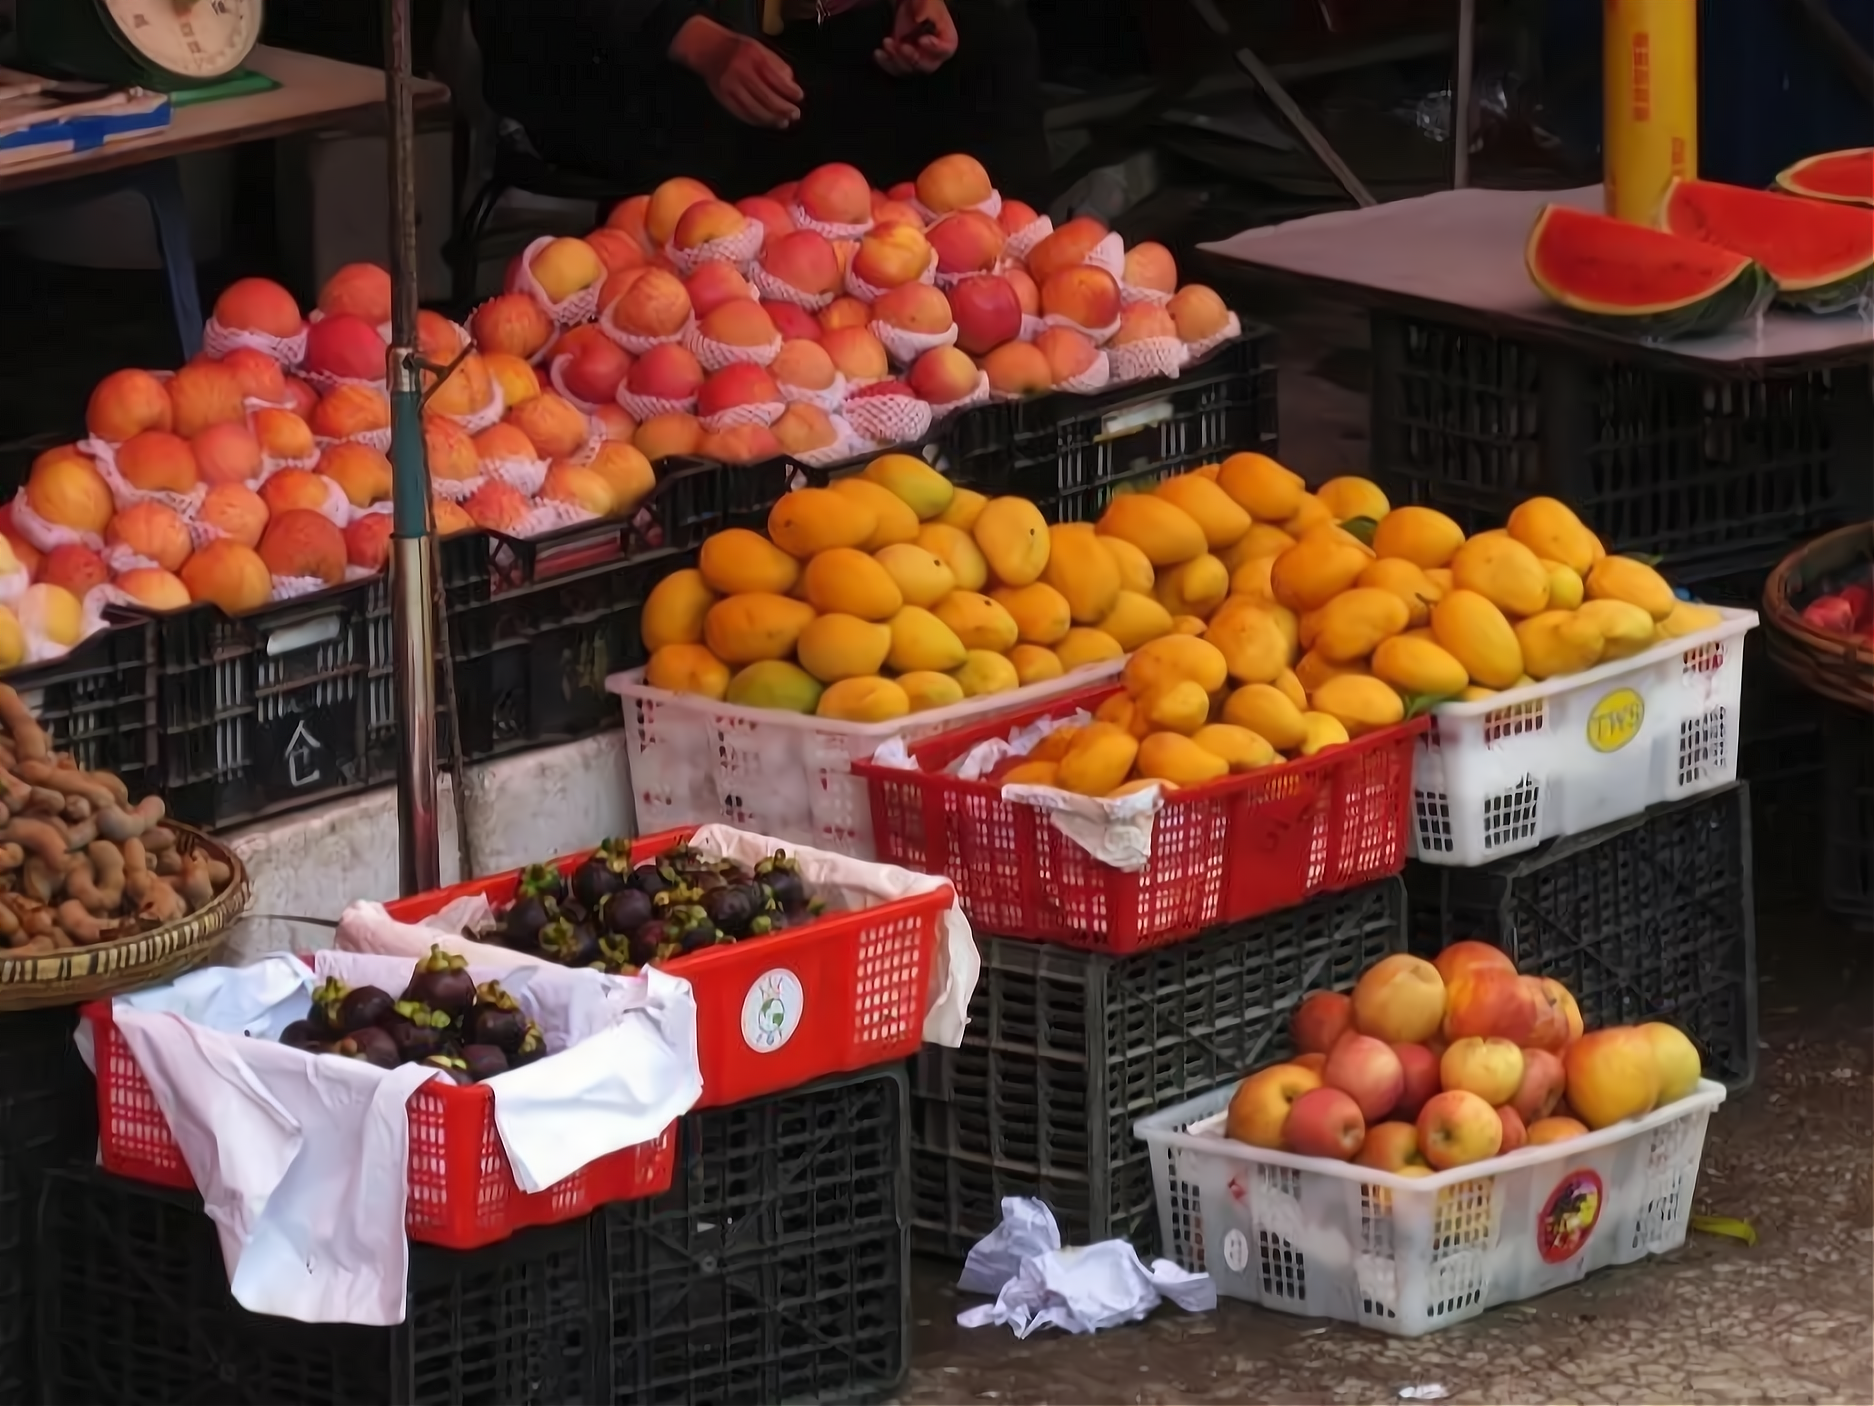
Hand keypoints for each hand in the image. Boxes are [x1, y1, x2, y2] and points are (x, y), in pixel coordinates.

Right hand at [672, 17, 802, 127]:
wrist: (707, 49)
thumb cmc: (737, 49)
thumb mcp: (759, 48)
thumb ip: (776, 64)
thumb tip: (791, 84)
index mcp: (752, 56)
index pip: (775, 77)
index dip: (789, 90)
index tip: (800, 97)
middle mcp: (740, 71)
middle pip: (766, 97)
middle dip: (783, 109)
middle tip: (795, 114)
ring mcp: (730, 86)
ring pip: (754, 109)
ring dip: (772, 119)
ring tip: (784, 122)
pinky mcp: (723, 97)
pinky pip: (742, 113)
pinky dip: (757, 120)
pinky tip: (767, 122)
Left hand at [876, 0, 957, 74]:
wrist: (909, 4)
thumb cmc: (922, 2)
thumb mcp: (926, 0)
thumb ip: (925, 7)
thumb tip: (920, 17)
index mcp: (947, 39)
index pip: (946, 50)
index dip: (934, 48)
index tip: (922, 40)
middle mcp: (934, 53)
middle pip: (927, 66)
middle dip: (912, 58)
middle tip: (902, 46)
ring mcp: (917, 58)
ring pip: (909, 69)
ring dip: (896, 60)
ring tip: (887, 43)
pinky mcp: (903, 60)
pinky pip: (896, 69)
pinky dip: (886, 63)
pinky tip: (879, 53)